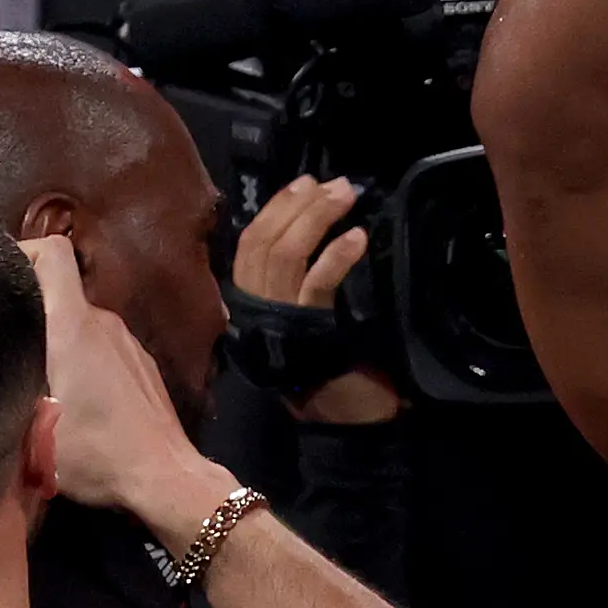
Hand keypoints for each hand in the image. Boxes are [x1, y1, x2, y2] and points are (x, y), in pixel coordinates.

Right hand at [27, 238, 234, 539]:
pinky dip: (81, 356)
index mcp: (74, 326)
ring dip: (55, 337)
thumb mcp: (33, 433)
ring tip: (30, 371)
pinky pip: (102, 345)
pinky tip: (70, 392)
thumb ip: (5, 394)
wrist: (166, 477)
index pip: (52, 253)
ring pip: (81, 322)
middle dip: (28, 305)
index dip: (21, 249)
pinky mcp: (142, 365)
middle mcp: (104, 322)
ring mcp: (128, 342)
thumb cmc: (98, 453)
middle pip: (61, 290)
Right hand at [235, 177, 397, 426]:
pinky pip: (316, 285)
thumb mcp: (309, 315)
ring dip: (317, 219)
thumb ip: (299, 280)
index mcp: (251, 305)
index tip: (303, 184)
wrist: (346, 423)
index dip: (275, 210)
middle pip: (263, 244)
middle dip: (298, 206)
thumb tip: (312, 224)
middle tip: (333, 183)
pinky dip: (335, 257)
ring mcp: (276, 324)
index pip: (250, 245)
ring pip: (285, 257)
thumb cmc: (332, 366)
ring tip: (346, 197)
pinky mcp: (306, 336)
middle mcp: (253, 312)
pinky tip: (356, 237)